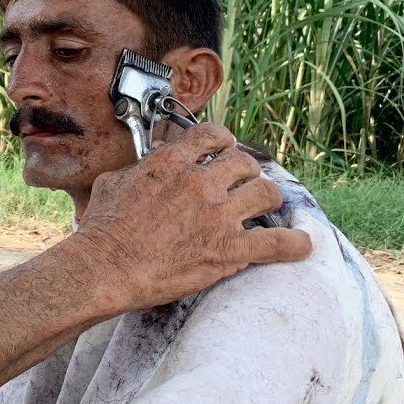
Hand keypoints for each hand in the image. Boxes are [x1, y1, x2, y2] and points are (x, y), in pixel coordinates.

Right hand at [70, 123, 311, 311]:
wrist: (106, 268)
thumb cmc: (102, 230)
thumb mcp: (111, 183)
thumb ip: (137, 169)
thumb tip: (144, 165)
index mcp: (171, 162)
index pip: (213, 136)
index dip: (222, 142)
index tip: (223, 150)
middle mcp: (200, 183)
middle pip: (244, 163)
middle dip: (246, 172)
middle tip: (243, 183)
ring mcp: (218, 216)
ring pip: (267, 193)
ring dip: (268, 198)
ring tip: (265, 206)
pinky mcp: (230, 250)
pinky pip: (279, 242)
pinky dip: (295, 243)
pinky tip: (301, 244)